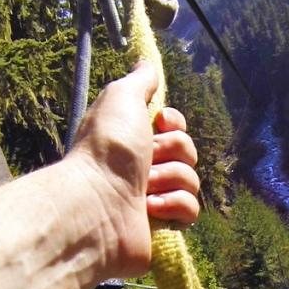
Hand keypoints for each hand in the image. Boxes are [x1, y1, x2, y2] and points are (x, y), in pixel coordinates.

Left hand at [67, 62, 200, 276]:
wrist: (96, 204)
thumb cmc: (105, 148)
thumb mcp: (121, 98)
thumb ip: (139, 80)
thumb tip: (146, 62)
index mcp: (133, 141)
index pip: (176, 128)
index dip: (175, 124)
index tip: (159, 122)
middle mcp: (142, 168)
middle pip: (187, 151)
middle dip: (172, 151)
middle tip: (145, 159)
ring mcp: (153, 199)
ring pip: (192, 180)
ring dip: (169, 178)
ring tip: (143, 187)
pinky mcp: (162, 226)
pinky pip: (191, 210)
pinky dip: (173, 205)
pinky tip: (149, 208)